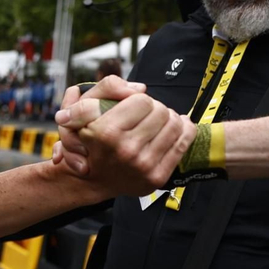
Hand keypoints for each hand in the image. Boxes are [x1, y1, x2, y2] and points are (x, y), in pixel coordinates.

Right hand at [53, 77, 194, 193]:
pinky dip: (184, 131)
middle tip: (145, 116)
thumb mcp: (84, 108)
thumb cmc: (92, 142)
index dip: (138, 100)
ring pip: (175, 124)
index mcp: (106, 132)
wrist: (95, 180)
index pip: (142, 100)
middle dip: (154, 109)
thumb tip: (140, 88)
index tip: (132, 107)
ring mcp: (143, 165)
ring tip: (157, 123)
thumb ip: (107, 88)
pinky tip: (174, 129)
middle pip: (161, 111)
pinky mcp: (157, 176)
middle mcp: (126, 150)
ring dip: (168, 119)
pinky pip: (183, 142)